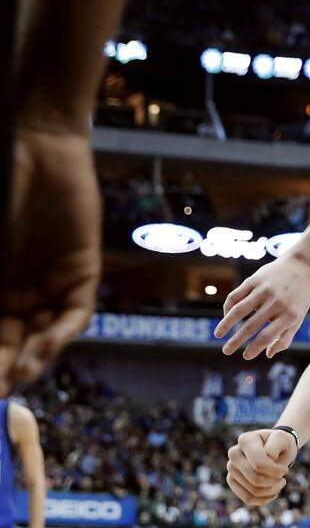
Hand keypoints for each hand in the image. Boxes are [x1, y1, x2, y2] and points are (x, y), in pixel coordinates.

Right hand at [1, 129, 100, 395]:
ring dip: (33, 359)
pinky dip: (61, 332)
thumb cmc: (3, 190)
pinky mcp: (84, 271)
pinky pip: (76, 312)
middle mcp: (22, 293)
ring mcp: (53, 284)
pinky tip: (45, 348)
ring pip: (46, 335)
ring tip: (17, 379)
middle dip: (5, 370)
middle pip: (15, 343)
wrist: (39, 149)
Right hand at [214, 254, 309, 358]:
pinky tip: (225, 316)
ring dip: (226, 324)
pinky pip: (236, 295)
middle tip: (226, 351)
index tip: (246, 357)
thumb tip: (268, 354)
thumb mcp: (298, 318)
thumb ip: (285, 337)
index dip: (255, 348)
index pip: (267, 336)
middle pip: (251, 326)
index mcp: (289, 315)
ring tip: (217, 334)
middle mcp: (276, 303)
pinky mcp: (255, 279)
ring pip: (239, 310)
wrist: (302, 266)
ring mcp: (264, 290)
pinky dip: (228, 307)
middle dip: (236, 341)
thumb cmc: (299, 298)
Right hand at [226, 429, 296, 505]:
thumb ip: (275, 446)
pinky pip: (247, 499)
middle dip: (274, 482)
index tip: (285, 470)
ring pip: (252, 491)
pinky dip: (264, 499)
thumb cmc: (280, 444)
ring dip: (271, 491)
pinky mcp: (232, 480)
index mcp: (245, 440)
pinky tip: (273, 492)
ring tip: (280, 483)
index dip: (276, 471)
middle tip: (283, 477)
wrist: (276, 448)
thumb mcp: (283, 439)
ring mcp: (231, 468)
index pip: (259, 464)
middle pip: (255, 479)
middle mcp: (234, 453)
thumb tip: (268, 458)